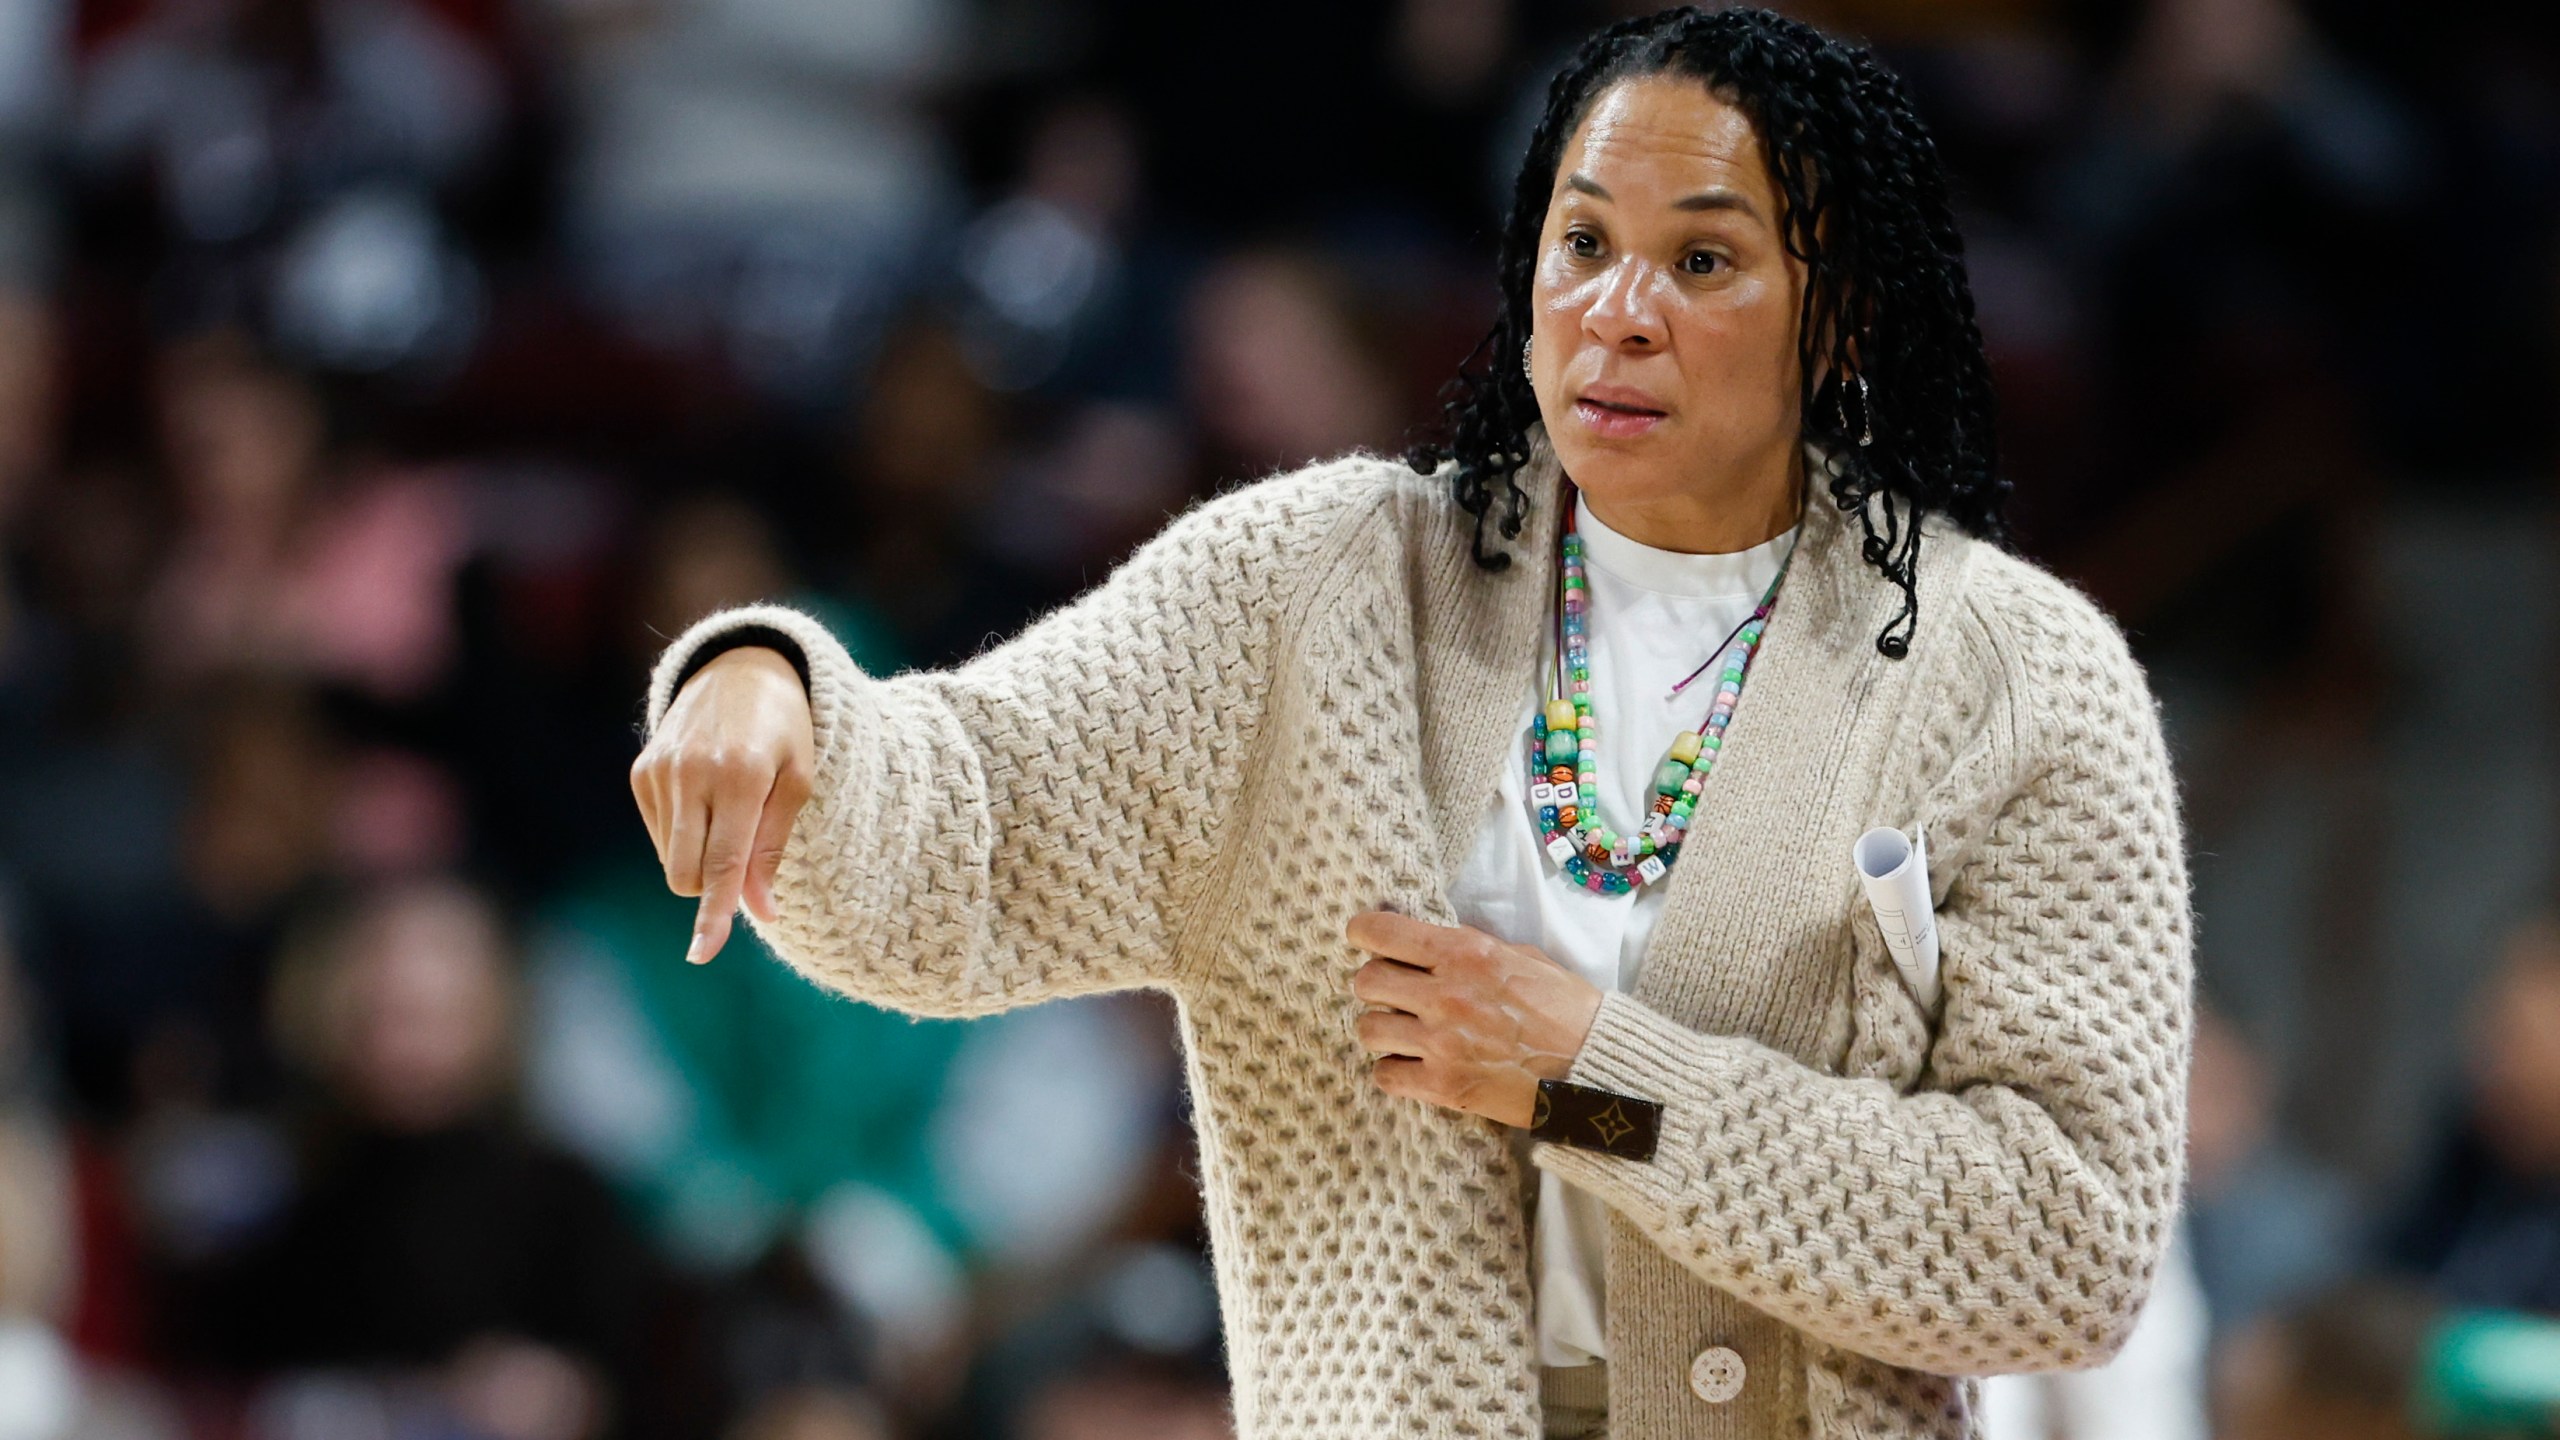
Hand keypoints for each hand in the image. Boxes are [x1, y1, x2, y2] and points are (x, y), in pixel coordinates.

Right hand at [629, 645, 813, 964]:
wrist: (742, 669)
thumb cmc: (786, 731)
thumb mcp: (798, 782)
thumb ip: (774, 849)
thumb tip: (760, 914)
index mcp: (742, 775)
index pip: (725, 862)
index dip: (716, 912)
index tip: (703, 953)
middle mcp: (693, 772)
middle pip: (687, 873)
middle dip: (713, 887)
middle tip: (745, 864)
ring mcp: (660, 770)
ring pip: (671, 860)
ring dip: (702, 857)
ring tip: (731, 810)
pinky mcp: (641, 771)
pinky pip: (660, 836)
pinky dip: (684, 836)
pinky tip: (706, 800)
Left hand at [1344, 910, 1604, 1126]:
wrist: (1596, 1067)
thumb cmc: (1567, 1009)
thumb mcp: (1523, 957)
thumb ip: (1472, 950)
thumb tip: (1430, 945)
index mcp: (1466, 952)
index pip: (1382, 933)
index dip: (1364, 933)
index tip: (1366, 939)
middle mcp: (1446, 994)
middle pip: (1366, 982)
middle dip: (1377, 986)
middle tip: (1396, 995)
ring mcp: (1442, 1042)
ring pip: (1369, 1030)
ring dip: (1384, 1031)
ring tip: (1407, 1035)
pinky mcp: (1444, 1086)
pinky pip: (1385, 1076)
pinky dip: (1395, 1072)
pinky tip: (1415, 1067)